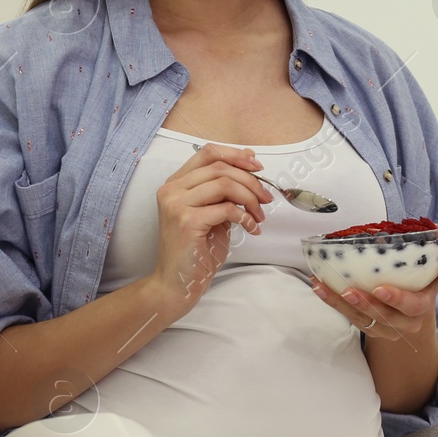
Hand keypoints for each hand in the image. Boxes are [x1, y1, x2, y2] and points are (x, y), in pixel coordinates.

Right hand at [147, 142, 272, 312]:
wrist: (177, 283)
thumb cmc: (196, 250)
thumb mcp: (213, 212)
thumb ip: (225, 188)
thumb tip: (249, 158)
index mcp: (175, 183)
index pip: (207, 153)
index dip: (236, 155)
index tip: (257, 167)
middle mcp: (172, 190)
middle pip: (220, 167)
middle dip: (250, 181)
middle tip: (266, 198)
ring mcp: (176, 204)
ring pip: (224, 184)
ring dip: (250, 198)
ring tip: (259, 215)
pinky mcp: (187, 221)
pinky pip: (226, 208)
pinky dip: (245, 217)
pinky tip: (251, 228)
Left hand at [309, 256, 437, 340]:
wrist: (415, 299)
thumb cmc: (426, 278)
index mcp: (423, 306)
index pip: (413, 307)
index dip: (397, 300)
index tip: (380, 289)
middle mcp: (404, 322)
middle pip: (384, 318)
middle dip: (365, 305)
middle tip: (348, 290)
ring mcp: (384, 327)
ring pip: (361, 319)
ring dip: (340, 304)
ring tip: (323, 287)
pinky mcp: (367, 326)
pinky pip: (349, 317)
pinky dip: (332, 302)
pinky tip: (319, 287)